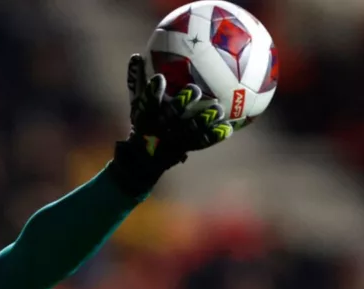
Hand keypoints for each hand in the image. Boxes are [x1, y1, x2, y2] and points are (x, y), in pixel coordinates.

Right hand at [125, 54, 232, 168]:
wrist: (145, 157)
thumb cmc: (143, 123)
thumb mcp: (136, 104)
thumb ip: (137, 81)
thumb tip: (136, 56)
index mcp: (146, 116)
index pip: (148, 102)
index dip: (153, 91)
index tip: (160, 78)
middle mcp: (160, 128)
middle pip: (171, 115)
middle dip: (182, 102)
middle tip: (194, 89)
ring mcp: (174, 140)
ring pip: (190, 128)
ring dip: (204, 119)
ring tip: (217, 109)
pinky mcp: (186, 147)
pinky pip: (202, 142)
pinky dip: (214, 135)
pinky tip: (227, 128)